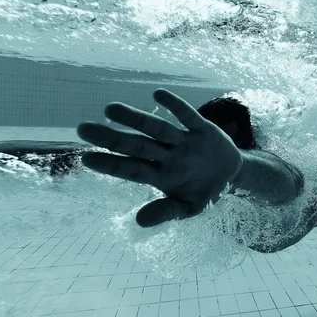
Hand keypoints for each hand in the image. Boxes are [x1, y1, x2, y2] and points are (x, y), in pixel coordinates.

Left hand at [77, 89, 242, 226]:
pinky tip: (158, 95)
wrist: (233, 175)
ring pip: (158, 129)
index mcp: (163, 176)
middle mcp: (169, 156)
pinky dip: (175, 106)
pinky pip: (188, 116)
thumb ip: (166, 212)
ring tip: (110, 109)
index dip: (111, 164)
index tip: (86, 159)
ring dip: (136, 119)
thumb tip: (139, 221)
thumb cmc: (205, 191)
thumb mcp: (189, 208)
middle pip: (137, 145)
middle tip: (83, 128)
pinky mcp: (203, 129)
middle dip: (112, 138)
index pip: (132, 170)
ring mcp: (184, 141)